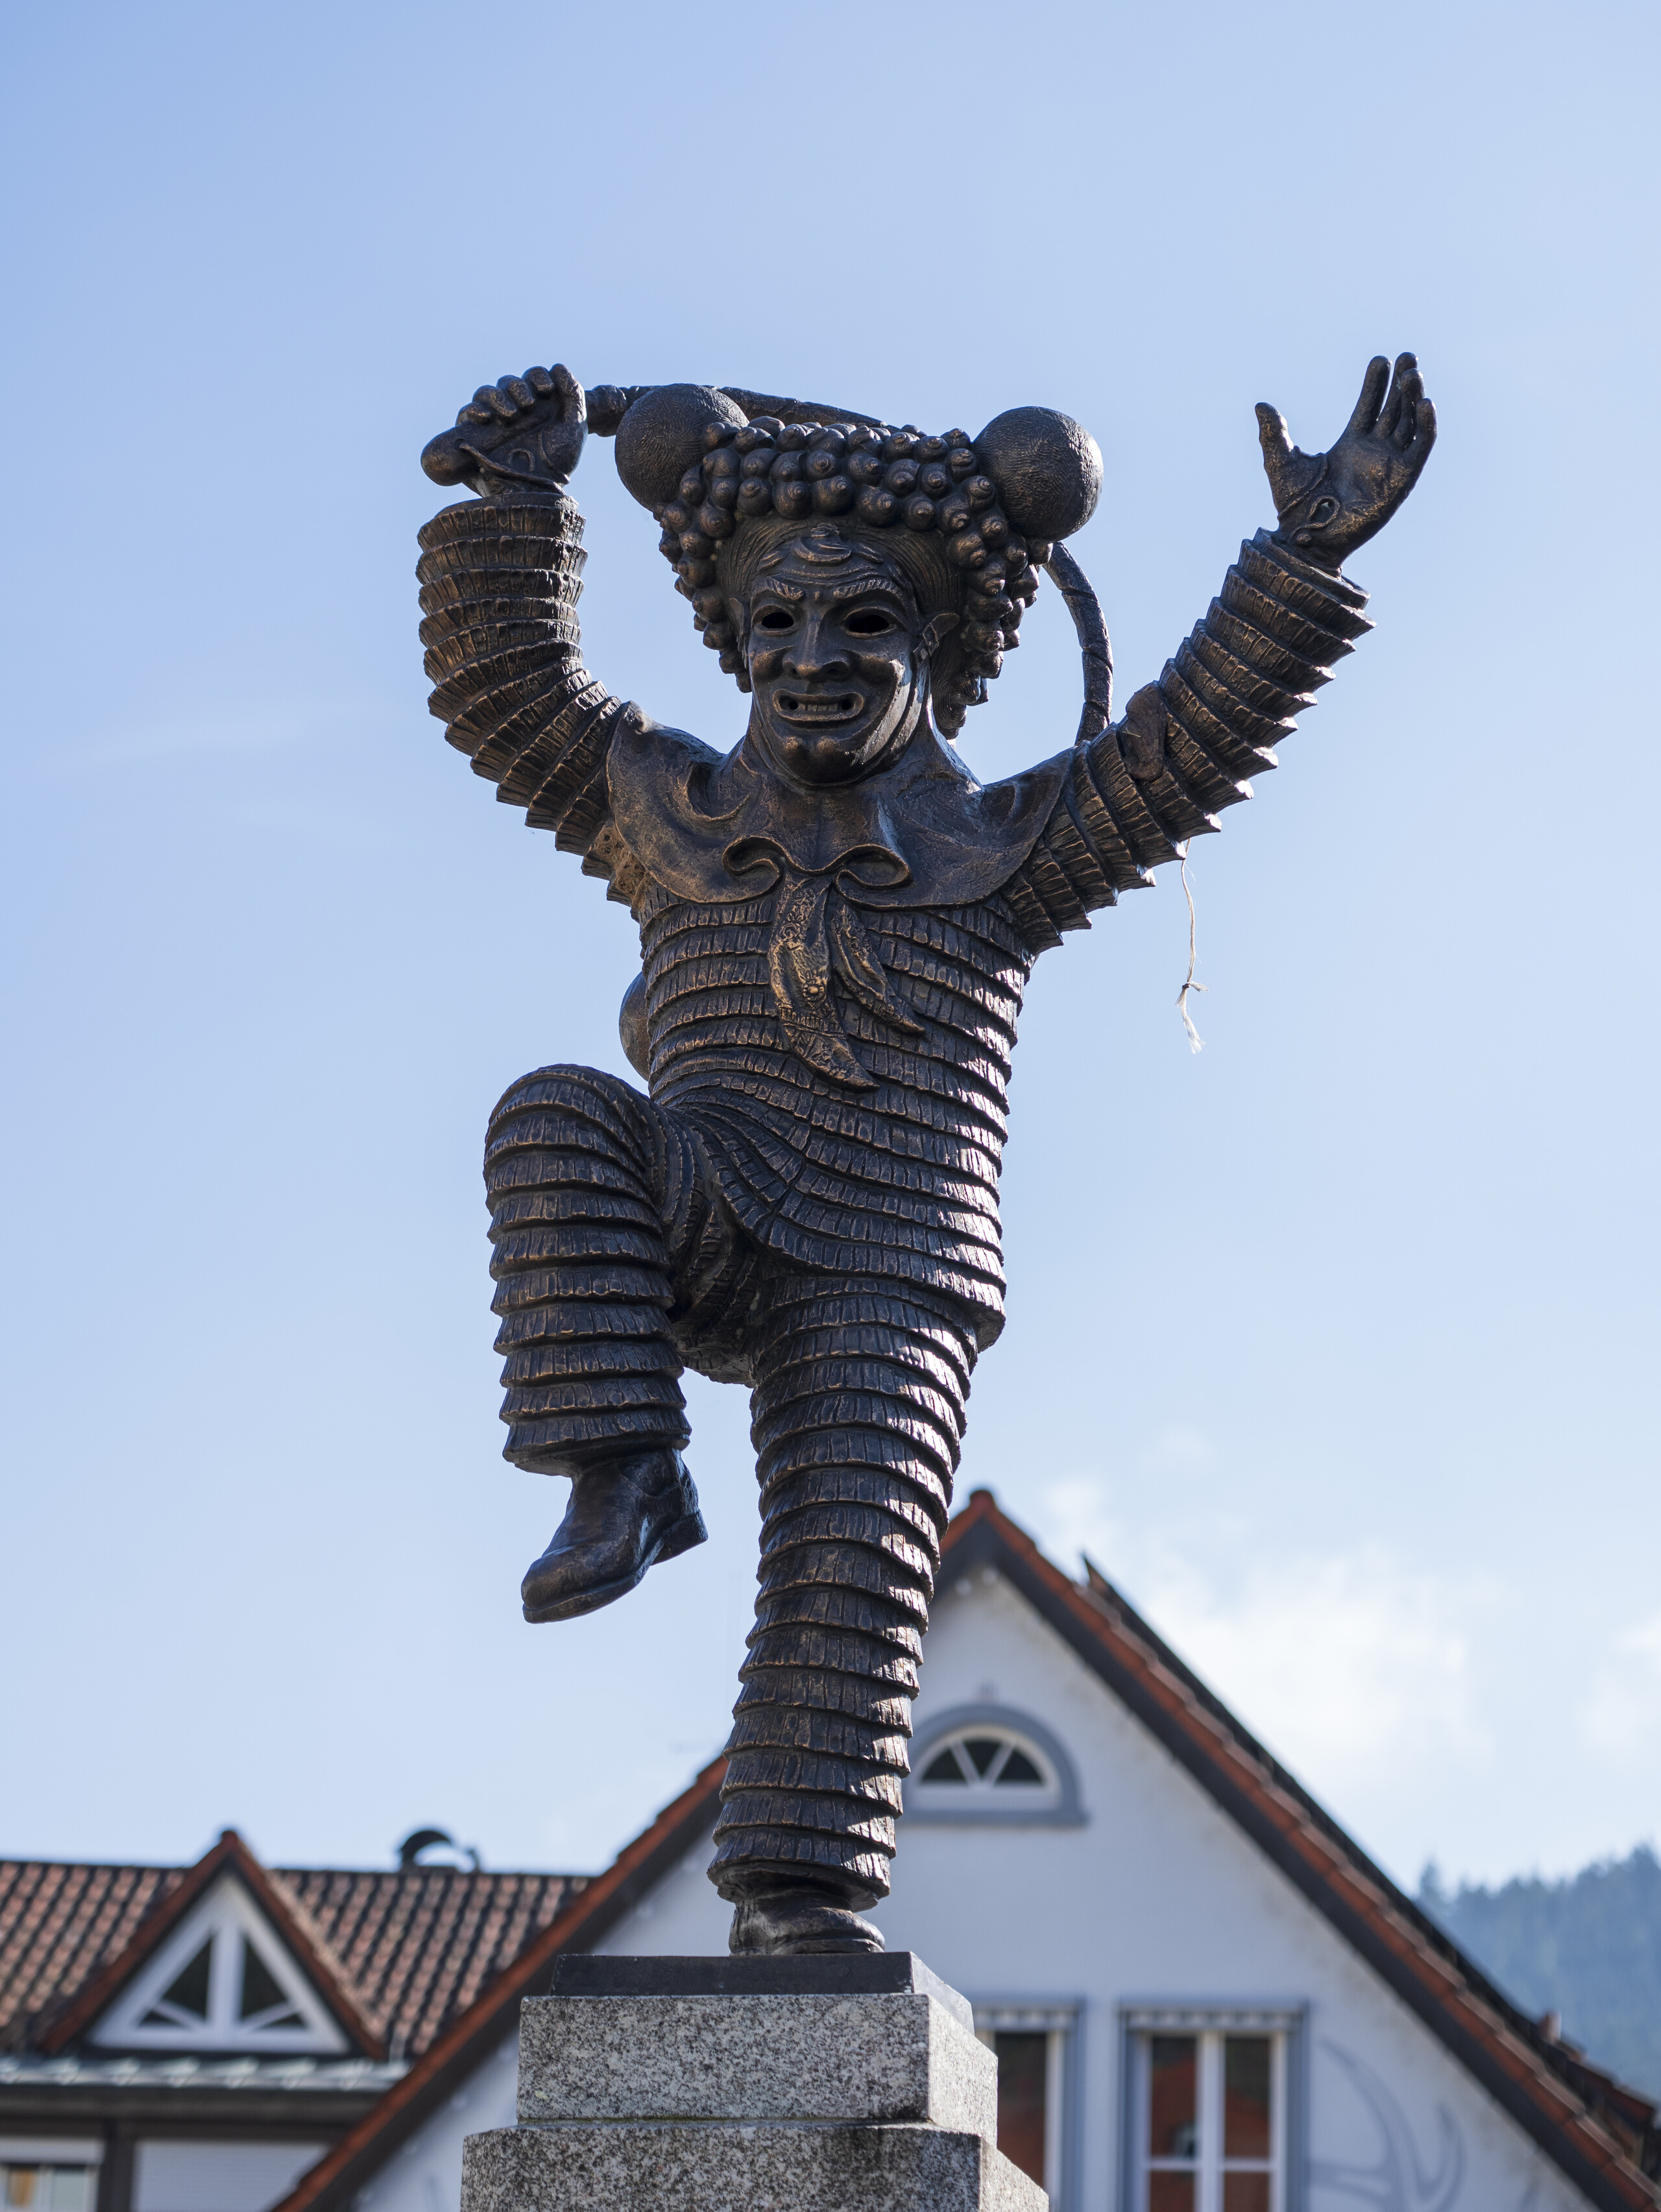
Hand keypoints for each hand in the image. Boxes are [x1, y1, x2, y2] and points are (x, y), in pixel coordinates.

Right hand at [421, 365, 586, 494]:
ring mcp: (494, 422)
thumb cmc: (557, 462)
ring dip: (499, 397)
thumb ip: (573, 394)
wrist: (535, 489)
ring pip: (486, 392)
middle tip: (528, 405)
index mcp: (538, 406)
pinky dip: (475, 409)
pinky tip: (488, 418)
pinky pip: (467, 411)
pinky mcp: (475, 434)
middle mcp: (515, 411)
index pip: (532, 377)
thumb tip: (559, 366)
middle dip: (518, 387)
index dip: (537, 376)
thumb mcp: (574, 427)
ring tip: (512, 415)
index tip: (546, 390)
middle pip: (509, 382)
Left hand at [1256, 353, 1435, 569]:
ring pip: (1409, 423)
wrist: (1307, 539)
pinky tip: (1424, 404)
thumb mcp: (1281, 463)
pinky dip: (1426, 427)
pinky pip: (1420, 450)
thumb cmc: (1293, 508)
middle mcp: (1374, 451)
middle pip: (1394, 409)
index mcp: (1350, 444)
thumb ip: (1274, 434)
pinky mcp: (1401, 481)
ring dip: (1414, 397)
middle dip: (1402, 383)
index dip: (1376, 383)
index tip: (1379, 360)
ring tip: (1413, 373)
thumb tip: (1260, 405)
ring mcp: (1389, 464)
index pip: (1369, 405)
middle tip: (1407, 356)